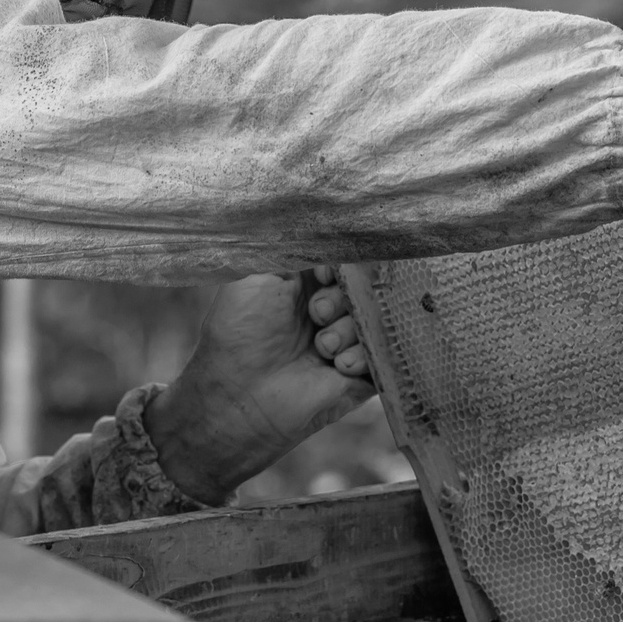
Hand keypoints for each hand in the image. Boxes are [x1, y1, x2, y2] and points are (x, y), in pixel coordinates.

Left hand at [144, 267, 376, 503]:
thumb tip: (319, 222)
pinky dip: (362, 355)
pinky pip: (383, 354)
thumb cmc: (239, 334)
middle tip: (316, 314)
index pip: (345, 259)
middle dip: (343, 297)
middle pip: (365, 286)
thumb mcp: (256, 276)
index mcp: (306, 283)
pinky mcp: (362, 375)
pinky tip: (336, 366)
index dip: (342, 263)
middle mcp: (330, 309)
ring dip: (349, 329)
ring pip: (375, 318)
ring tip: (322, 348)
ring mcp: (347, 341)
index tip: (325, 273)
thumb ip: (290, 248)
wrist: (240, 399)